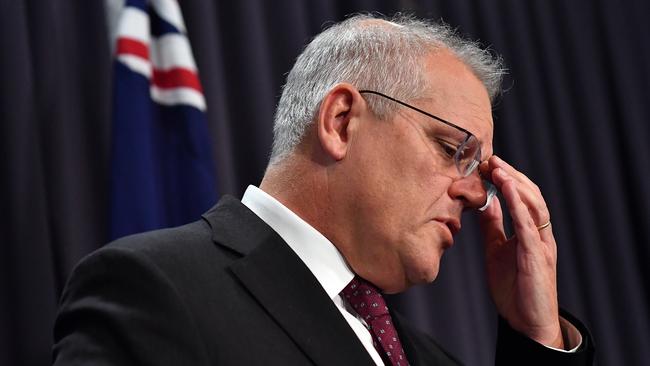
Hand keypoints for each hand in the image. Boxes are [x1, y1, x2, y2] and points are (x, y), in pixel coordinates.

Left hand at [478, 155, 563, 347]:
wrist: (526, 322)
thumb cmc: (514, 288)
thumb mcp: (496, 250)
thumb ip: (493, 226)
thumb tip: (483, 203)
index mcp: (530, 231)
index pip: (522, 196)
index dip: (506, 178)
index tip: (487, 163)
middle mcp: (540, 234)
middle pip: (531, 195)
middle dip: (511, 175)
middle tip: (491, 159)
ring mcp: (541, 245)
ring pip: (534, 206)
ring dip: (516, 185)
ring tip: (499, 169)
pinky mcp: (537, 258)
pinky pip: (529, 227)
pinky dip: (520, 207)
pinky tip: (509, 193)